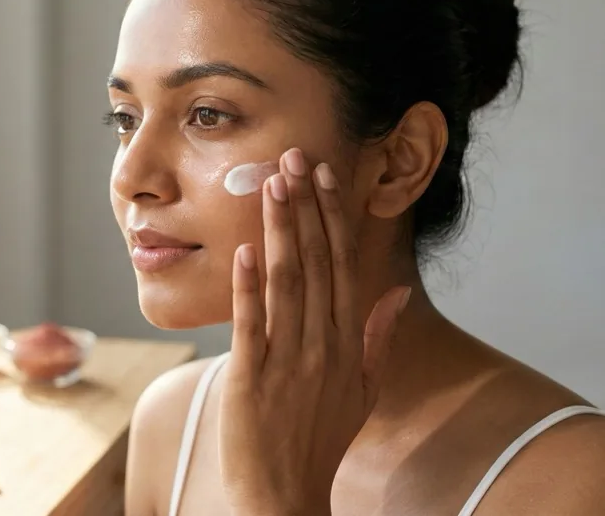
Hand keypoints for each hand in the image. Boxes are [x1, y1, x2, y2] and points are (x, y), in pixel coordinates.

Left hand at [219, 148, 410, 514]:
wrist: (285, 493)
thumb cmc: (320, 439)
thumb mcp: (363, 389)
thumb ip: (378, 337)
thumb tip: (397, 293)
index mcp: (346, 342)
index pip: (341, 265)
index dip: (331, 217)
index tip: (322, 175)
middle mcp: (322, 345)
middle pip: (315, 263)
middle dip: (304, 208)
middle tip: (293, 157)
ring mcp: (287, 361)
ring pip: (286, 283)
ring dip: (279, 231)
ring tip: (271, 185)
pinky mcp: (250, 377)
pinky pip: (251, 325)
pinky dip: (248, 288)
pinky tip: (244, 251)